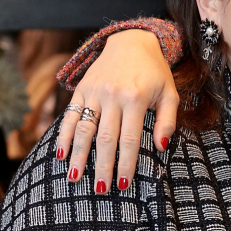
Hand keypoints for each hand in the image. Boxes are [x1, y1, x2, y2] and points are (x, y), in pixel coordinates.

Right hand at [56, 30, 178, 192]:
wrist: (131, 41)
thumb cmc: (154, 73)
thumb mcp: (169, 93)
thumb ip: (167, 120)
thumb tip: (161, 147)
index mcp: (136, 98)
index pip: (130, 138)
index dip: (126, 163)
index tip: (123, 183)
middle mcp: (112, 94)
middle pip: (105, 138)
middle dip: (102, 166)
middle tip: (100, 189)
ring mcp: (94, 91)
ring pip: (83, 128)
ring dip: (78, 155)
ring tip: (75, 178)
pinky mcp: (81, 88)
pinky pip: (70, 115)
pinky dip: (63, 135)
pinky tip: (61, 154)